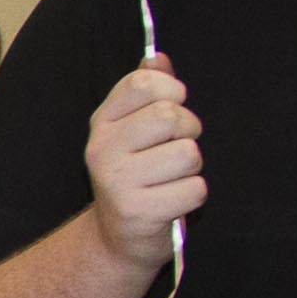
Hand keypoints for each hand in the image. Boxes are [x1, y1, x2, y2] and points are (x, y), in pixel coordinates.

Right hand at [85, 58, 203, 269]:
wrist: (119, 239)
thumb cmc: (137, 176)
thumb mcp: (133, 131)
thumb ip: (146, 93)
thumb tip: (157, 58)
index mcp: (102, 123)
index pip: (144, 84)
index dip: (172, 93)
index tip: (171, 110)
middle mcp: (102, 149)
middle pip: (170, 116)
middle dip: (187, 132)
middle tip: (175, 152)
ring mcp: (117, 182)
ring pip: (187, 154)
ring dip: (191, 169)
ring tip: (171, 179)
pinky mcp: (138, 212)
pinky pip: (194, 189)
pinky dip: (192, 196)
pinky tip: (173, 202)